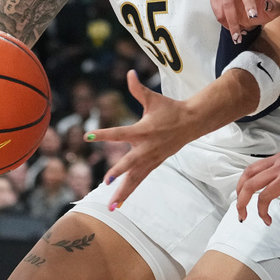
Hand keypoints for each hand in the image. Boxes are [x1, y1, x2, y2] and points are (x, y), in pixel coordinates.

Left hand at [85, 70, 195, 209]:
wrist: (191, 123)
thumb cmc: (170, 109)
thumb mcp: (153, 98)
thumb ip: (138, 89)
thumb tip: (129, 73)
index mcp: (143, 130)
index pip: (119, 133)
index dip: (103, 134)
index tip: (87, 136)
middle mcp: (146, 147)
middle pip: (130, 163)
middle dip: (118, 172)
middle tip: (106, 180)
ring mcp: (151, 158)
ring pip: (135, 178)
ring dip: (123, 192)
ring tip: (111, 206)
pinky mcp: (154, 164)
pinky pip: (140, 179)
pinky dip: (129, 191)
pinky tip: (119, 203)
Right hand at [210, 0, 279, 43]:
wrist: (248, 16)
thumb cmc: (261, 9)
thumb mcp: (272, 11)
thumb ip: (273, 8)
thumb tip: (268, 5)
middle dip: (247, 2)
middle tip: (252, 17)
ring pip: (227, 1)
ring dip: (232, 20)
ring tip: (238, 36)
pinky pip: (217, 8)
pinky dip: (223, 20)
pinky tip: (230, 29)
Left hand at [235, 140, 279, 225]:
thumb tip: (272, 177)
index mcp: (277, 159)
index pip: (250, 171)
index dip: (240, 185)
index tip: (239, 197)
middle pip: (250, 185)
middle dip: (241, 202)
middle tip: (242, 214)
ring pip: (263, 197)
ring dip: (261, 212)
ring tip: (266, 220)